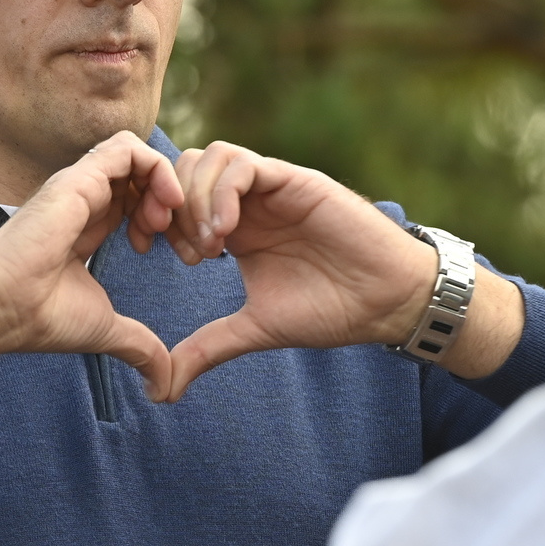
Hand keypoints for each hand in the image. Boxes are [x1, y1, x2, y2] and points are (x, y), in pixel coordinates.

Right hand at [0, 130, 184, 400]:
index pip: (137, 198)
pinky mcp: (79, 178)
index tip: (173, 253)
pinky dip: (158, 169)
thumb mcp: (106, 329)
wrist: (1, 309)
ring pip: (139, 153)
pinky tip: (163, 207)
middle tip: (179, 238)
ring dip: (167, 182)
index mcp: (90, 223)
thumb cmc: (40, 317)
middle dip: (174, 200)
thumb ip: (139, 347)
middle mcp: (86, 198)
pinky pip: (129, 147)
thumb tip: (164, 386)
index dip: (166, 218)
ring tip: (168, 221)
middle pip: (143, 174)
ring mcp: (81, 184)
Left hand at [160, 142, 522, 400]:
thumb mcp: (254, 329)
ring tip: (209, 246)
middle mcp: (250, 200)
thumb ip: (207, 348)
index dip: (158, 221)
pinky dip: (223, 194)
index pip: (176, 197)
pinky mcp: (295, 180)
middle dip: (170, 206)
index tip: (162, 257)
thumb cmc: (330, 310)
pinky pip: (244, 165)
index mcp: (235, 226)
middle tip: (185, 253)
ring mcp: (272, 186)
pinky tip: (227, 235)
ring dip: (196, 198)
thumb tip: (161, 388)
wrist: (386, 300)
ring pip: (212, 157)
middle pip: (186, 167)